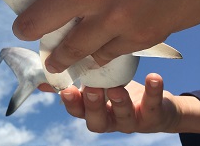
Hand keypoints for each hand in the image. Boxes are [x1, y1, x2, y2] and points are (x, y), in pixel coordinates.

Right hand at [58, 73, 199, 133]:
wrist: (158, 108)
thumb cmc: (118, 93)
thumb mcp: (94, 87)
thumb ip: (72, 83)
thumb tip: (42, 79)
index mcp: (94, 111)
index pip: (78, 112)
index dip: (72, 104)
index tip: (66, 90)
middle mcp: (111, 120)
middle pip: (98, 121)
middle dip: (93, 106)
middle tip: (91, 89)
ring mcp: (132, 120)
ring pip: (124, 118)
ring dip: (119, 103)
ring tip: (116, 88)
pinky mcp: (154, 115)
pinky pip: (153, 106)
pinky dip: (153, 92)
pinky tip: (153, 77)